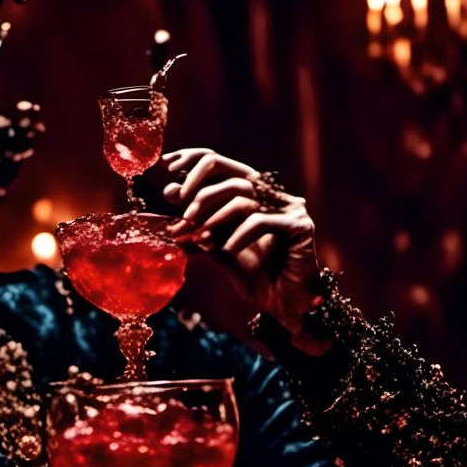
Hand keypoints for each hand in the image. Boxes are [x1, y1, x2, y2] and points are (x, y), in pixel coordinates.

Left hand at [161, 148, 324, 346]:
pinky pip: (260, 220)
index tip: (166, 167)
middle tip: (184, 218)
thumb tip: (170, 224)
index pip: (220, 163)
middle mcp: (273, 195)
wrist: (284, 305)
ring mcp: (289, 207)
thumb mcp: (218, 251)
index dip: (192, 161)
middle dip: (200, 193)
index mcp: (253, 194)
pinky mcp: (300, 225)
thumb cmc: (254, 276)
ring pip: (243, 195)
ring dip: (214, 218)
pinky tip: (228, 250)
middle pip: (231, 174)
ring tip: (199, 238)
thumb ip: (199, 233)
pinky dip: (238, 235)